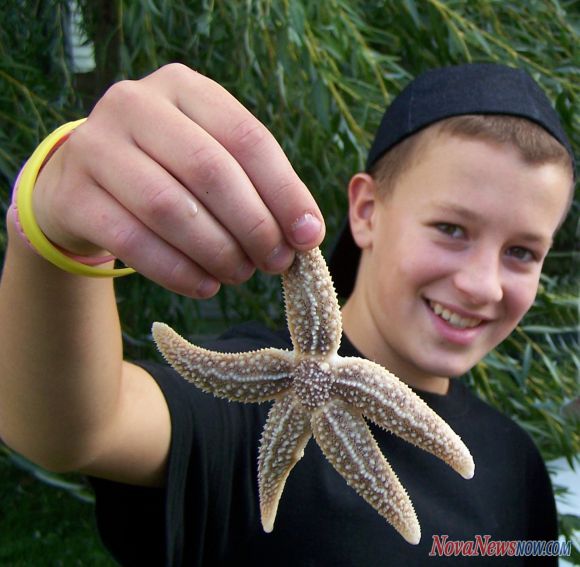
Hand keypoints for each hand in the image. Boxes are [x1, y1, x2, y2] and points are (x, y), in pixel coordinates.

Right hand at [33, 64, 324, 296]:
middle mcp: (135, 105)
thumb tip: (305, 232)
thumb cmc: (166, 171)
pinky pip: (133, 242)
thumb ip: (256, 186)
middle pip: (211, 172)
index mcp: (183, 88)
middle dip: (254, 226)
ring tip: (240, 275)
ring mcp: (95, 146)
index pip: (247, 138)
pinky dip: (177, 271)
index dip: (285, 192)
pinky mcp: (73, 195)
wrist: (84, 181)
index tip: (307, 237)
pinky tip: (204, 286)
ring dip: (217, 252)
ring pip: (170, 209)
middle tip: (275, 263)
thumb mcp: (210, 158)